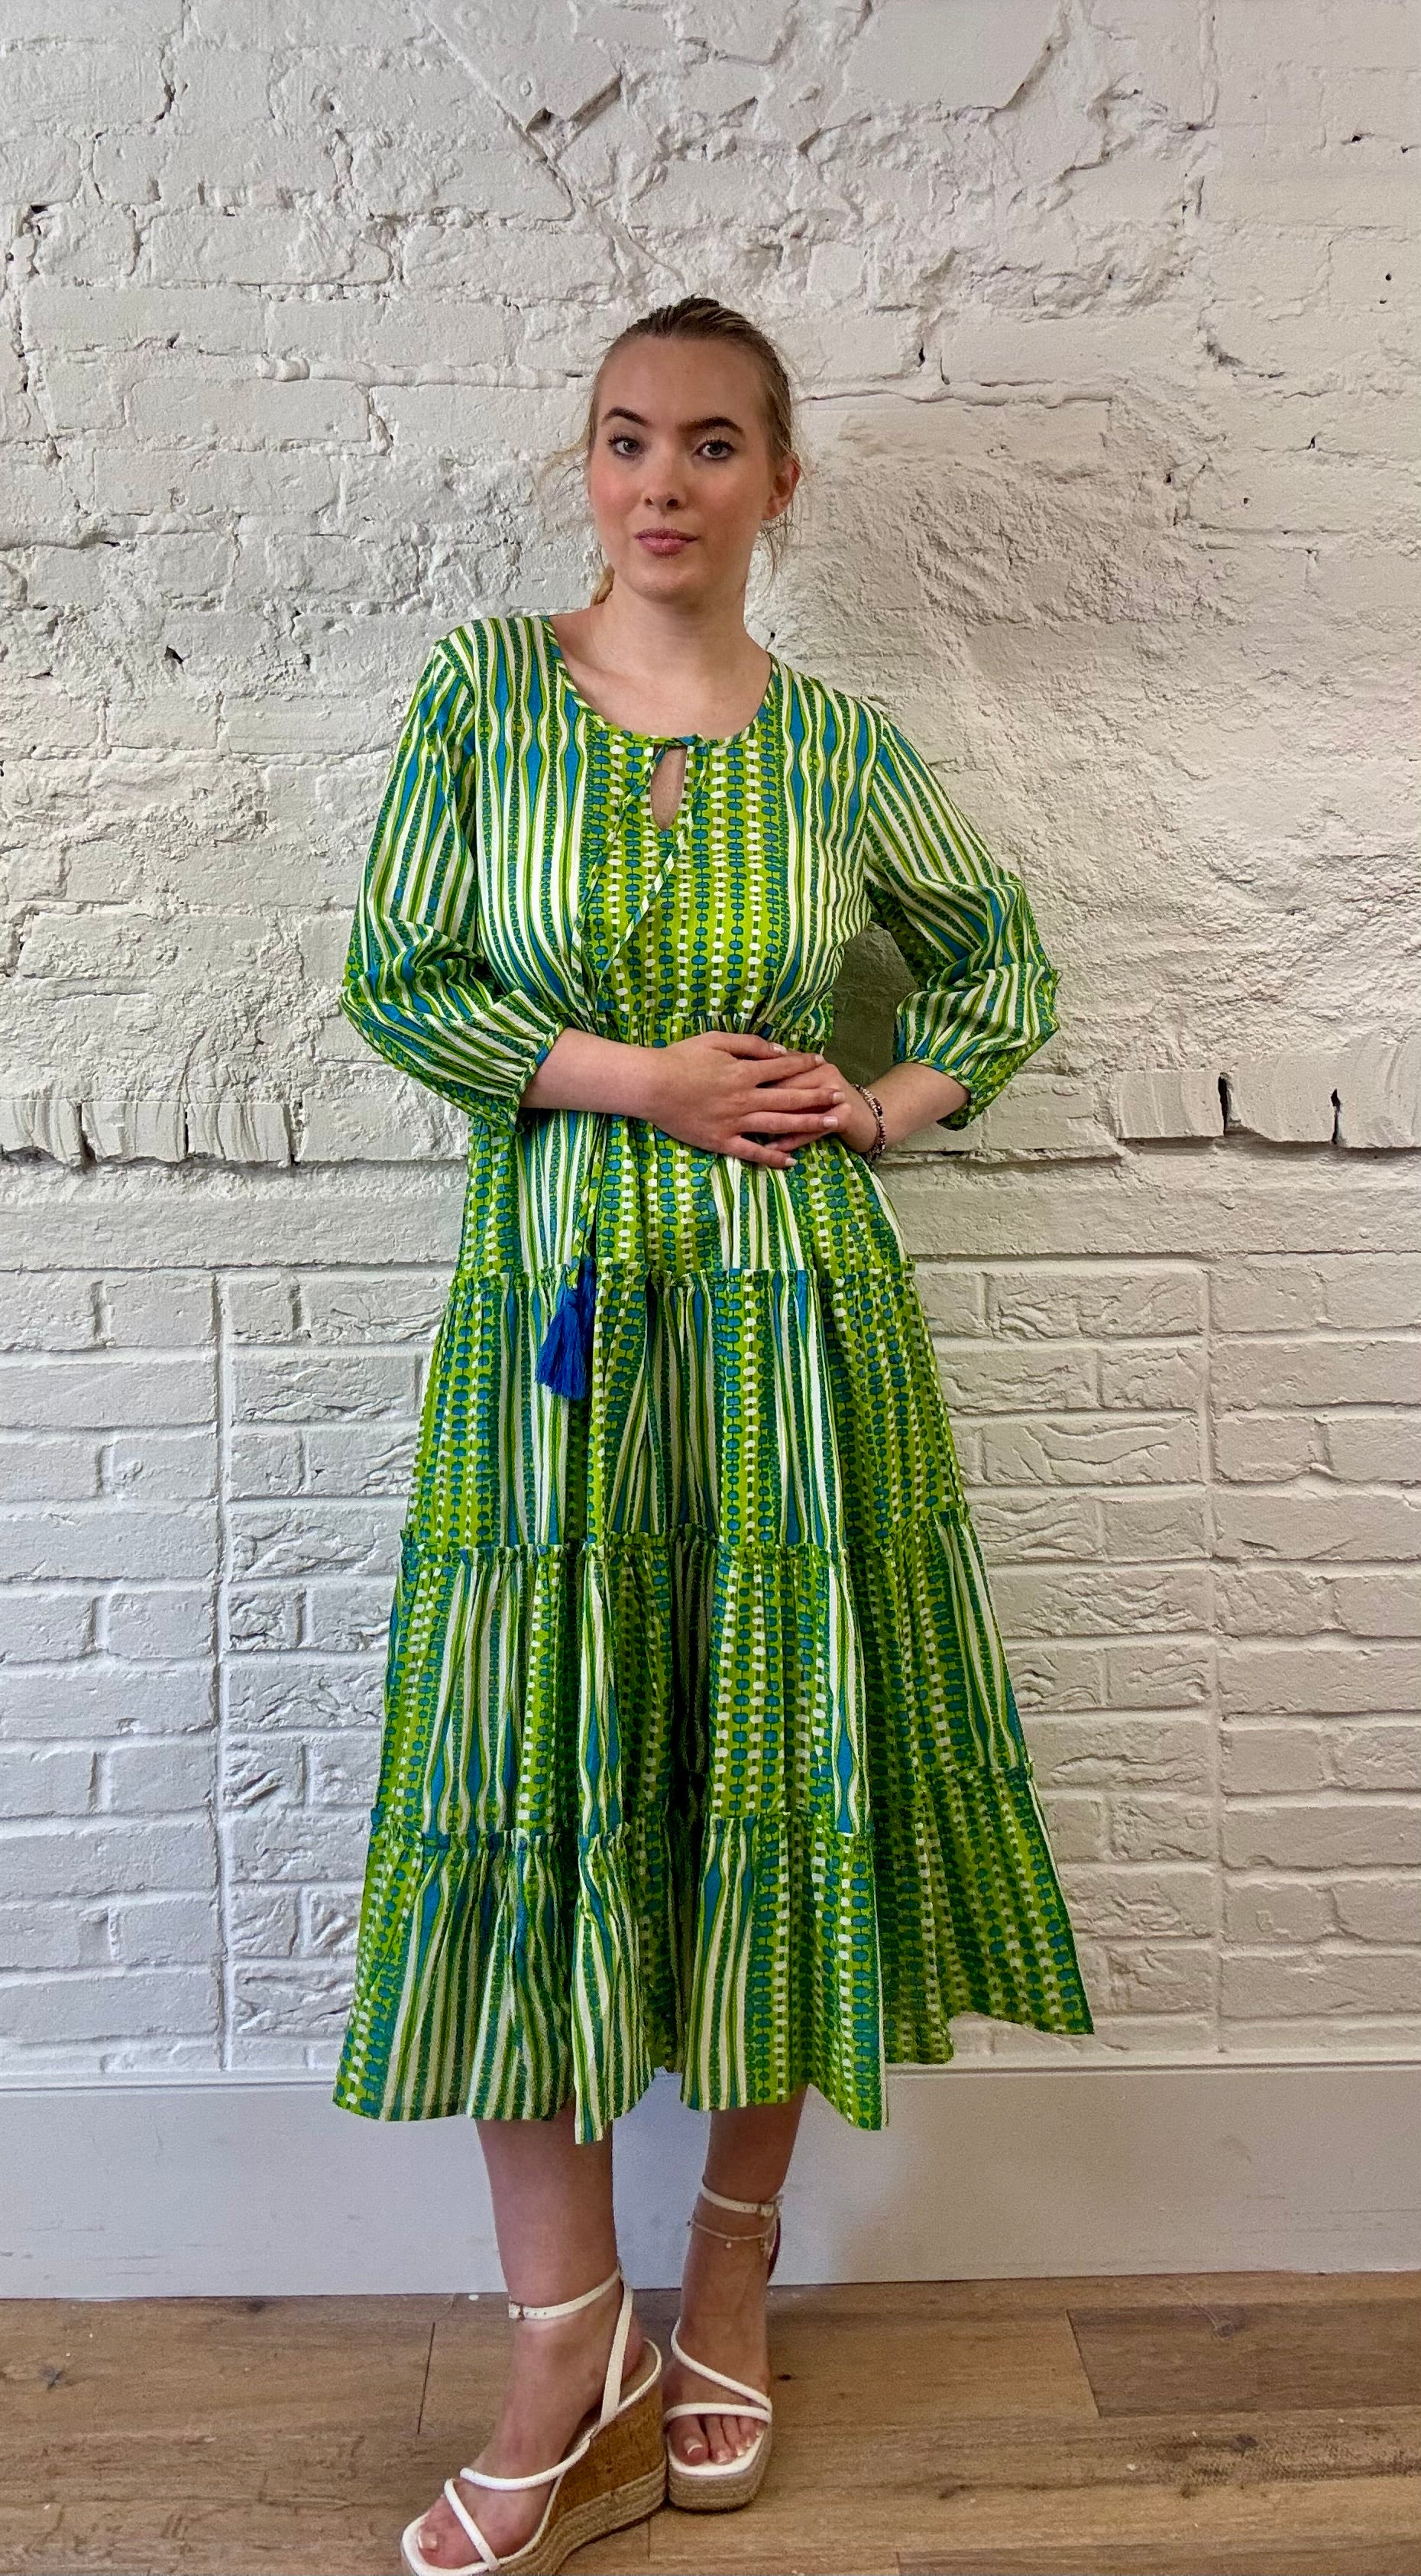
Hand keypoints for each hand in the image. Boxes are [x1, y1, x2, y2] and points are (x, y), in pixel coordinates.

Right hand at [647, 1032, 858, 1168]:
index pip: (783, 1067)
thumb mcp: (715, 1040)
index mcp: (743, 1072)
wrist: (650, 1085)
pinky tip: (792, 1161)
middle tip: (841, 1096)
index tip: (822, 1063)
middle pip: (790, 1097)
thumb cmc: (679, 1058)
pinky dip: (773, 1158)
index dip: (805, 1064)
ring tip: (832, 1125)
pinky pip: (752, 1152)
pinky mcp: (721, 1141)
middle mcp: (745, 1098)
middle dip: (818, 1096)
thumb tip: (779, 1051)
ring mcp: (734, 1122)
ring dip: (808, 1125)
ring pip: (779, 1124)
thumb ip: (749, 1045)